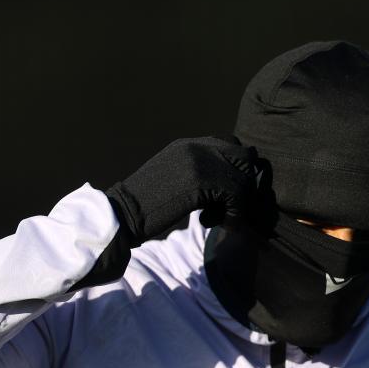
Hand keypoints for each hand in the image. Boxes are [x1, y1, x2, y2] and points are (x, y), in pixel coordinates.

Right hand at [106, 136, 259, 246]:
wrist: (124, 213)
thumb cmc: (146, 205)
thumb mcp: (173, 179)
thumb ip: (197, 174)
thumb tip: (225, 187)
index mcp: (189, 145)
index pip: (232, 145)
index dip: (236, 170)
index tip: (226, 195)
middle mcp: (197, 147)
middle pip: (245, 157)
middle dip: (244, 184)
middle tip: (228, 207)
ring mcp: (199, 162)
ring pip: (243, 179)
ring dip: (237, 205)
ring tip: (216, 219)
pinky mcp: (201, 182)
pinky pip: (236, 197)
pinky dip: (233, 215)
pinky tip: (210, 223)